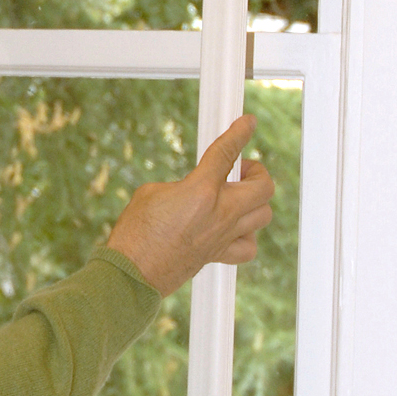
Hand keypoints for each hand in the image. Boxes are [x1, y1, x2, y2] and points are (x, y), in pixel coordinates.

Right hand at [106, 114, 274, 296]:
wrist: (133, 273)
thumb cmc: (135, 232)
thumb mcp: (152, 193)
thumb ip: (181, 186)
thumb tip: (192, 191)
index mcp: (201, 190)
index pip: (227, 153)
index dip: (240, 133)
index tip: (248, 123)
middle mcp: (220, 213)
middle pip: (263, 186)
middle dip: (257, 171)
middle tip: (241, 169)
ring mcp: (223, 236)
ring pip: (263, 214)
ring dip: (256, 201)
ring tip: (238, 197)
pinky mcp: (218, 256)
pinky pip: (249, 247)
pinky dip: (248, 235)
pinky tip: (234, 229)